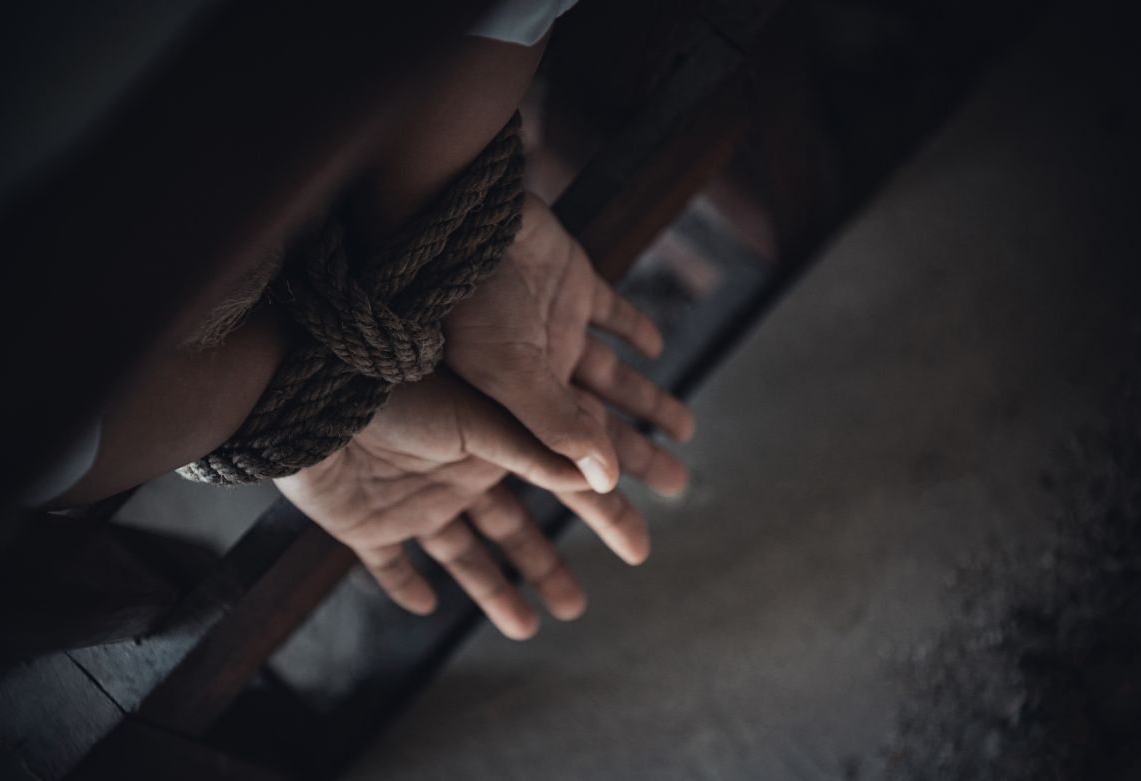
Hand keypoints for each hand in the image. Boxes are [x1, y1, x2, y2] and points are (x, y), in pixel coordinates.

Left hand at [274, 370, 684, 638]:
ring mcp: (409, 501)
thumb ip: (536, 449)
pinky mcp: (363, 526)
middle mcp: (455, 474)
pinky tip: (424, 606)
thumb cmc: (398, 394)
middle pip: (510, 529)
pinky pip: (386, 564)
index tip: (637, 546)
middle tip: (578, 606)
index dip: (598, 518)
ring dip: (491, 589)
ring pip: (460, 554)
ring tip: (526, 629)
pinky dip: (404, 584)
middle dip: (543, 566)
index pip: (556, 490)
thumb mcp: (480, 420)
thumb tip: (603, 474)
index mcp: (489, 446)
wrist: (309, 395)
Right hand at [444, 194, 694, 492]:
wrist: (455, 217)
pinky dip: (634, 327)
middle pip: (600, 429)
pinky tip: (655, 345)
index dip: (605, 513)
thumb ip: (556, 427)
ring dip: (648, 401)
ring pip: (614, 377)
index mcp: (519, 407)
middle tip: (679, 487)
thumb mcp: (505, 375)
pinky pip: (611, 310)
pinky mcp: (572, 283)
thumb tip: (608, 480)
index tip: (638, 552)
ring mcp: (557, 329)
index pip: (573, 473)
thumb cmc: (463, 302)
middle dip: (638, 460)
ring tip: (685, 429)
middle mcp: (539, 375)